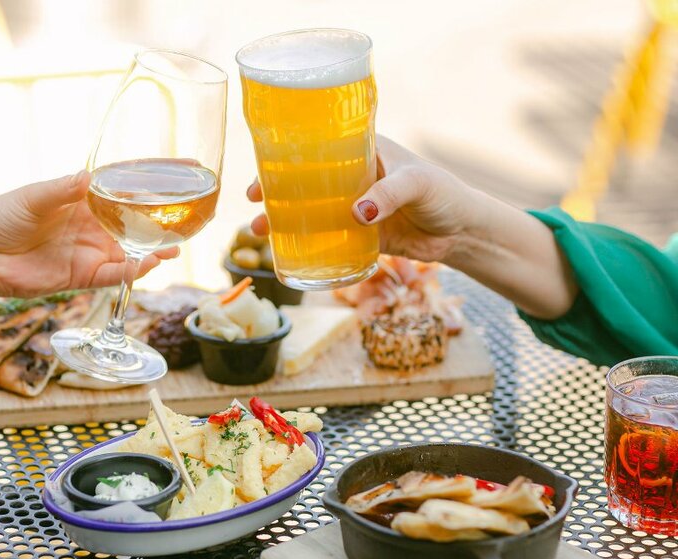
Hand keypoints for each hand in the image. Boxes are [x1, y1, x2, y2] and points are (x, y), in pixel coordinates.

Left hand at [0, 170, 177, 296]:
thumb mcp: (33, 197)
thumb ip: (64, 190)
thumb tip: (90, 177)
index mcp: (82, 200)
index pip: (124, 189)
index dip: (151, 183)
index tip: (182, 172)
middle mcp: (91, 226)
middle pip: (134, 224)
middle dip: (161, 223)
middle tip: (188, 219)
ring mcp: (88, 252)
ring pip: (129, 252)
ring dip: (152, 251)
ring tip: (174, 247)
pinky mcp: (81, 277)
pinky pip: (111, 276)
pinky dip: (129, 273)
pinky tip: (145, 266)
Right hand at [246, 135, 484, 263]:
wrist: (463, 232)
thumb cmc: (444, 194)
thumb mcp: (418, 183)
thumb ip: (389, 193)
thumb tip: (356, 213)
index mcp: (362, 152)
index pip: (316, 150)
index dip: (285, 158)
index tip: (262, 171)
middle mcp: (351, 177)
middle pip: (302, 181)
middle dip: (273, 191)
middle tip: (253, 202)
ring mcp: (353, 207)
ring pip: (308, 211)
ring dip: (282, 220)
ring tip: (260, 231)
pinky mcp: (359, 236)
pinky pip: (325, 239)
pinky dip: (305, 244)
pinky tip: (285, 252)